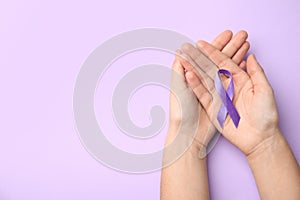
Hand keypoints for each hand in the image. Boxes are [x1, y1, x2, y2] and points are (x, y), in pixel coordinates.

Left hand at [167, 30, 249, 152]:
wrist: (189, 134)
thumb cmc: (181, 111)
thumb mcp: (177, 87)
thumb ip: (178, 69)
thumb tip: (179, 53)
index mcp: (193, 76)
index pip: (207, 56)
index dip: (217, 44)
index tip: (228, 34)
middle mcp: (204, 81)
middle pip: (219, 60)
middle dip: (230, 47)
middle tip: (242, 34)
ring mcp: (214, 90)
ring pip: (227, 69)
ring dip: (237, 56)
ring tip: (246, 45)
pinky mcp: (222, 100)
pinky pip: (232, 82)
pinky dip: (239, 71)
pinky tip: (246, 63)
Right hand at [182, 39, 278, 155]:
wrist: (260, 138)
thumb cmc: (266, 115)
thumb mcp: (264, 90)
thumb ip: (257, 72)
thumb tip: (251, 56)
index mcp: (240, 80)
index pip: (224, 62)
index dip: (213, 52)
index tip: (202, 43)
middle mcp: (227, 87)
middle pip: (211, 68)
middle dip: (199, 57)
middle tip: (188, 47)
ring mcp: (219, 97)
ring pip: (204, 79)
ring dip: (193, 68)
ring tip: (184, 57)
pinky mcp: (213, 108)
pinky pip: (202, 95)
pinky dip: (195, 85)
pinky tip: (189, 75)